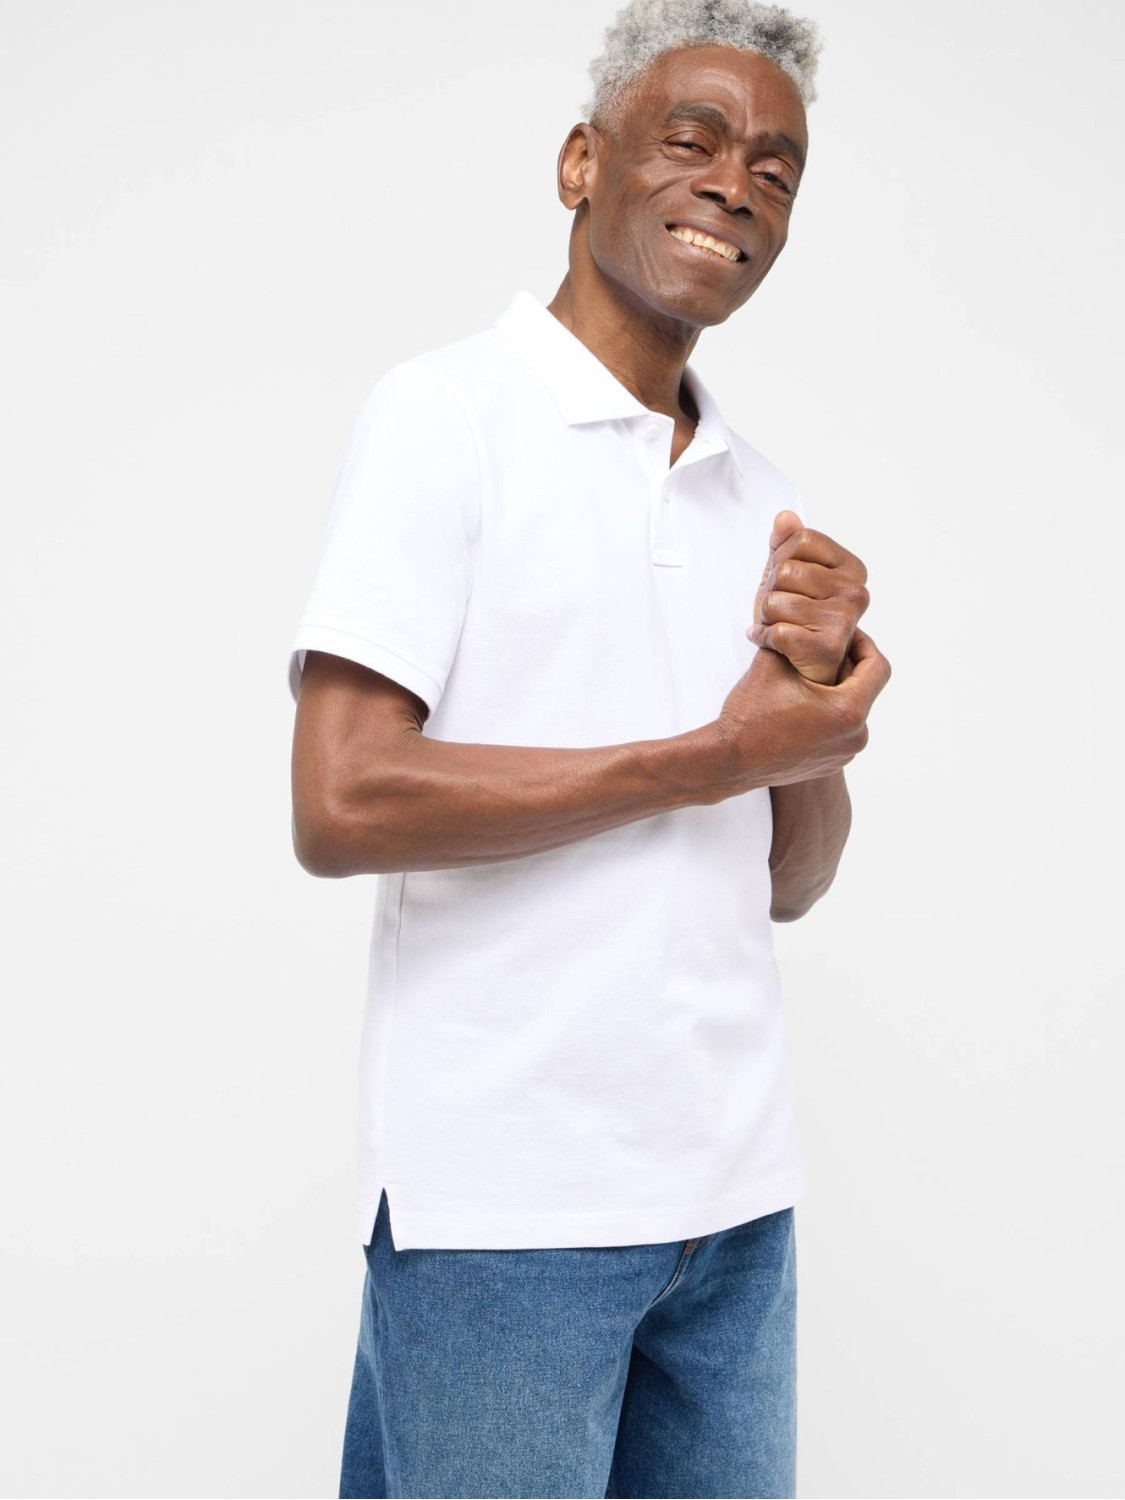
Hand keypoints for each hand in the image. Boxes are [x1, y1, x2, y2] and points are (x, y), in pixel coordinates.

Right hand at [712, 624, 891, 794]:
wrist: (729, 761)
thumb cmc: (750, 715)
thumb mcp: (774, 664)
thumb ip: (799, 638)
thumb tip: (807, 618)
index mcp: (848, 711)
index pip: (877, 667)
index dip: (864, 643)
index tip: (845, 634)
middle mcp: (855, 736)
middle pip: (863, 688)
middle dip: (844, 667)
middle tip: (819, 652)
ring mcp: (844, 754)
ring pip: (849, 709)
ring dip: (834, 691)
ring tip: (805, 680)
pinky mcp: (830, 763)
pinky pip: (838, 731)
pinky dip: (826, 714)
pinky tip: (798, 706)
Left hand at [747, 510, 870, 685]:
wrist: (795, 668)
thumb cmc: (795, 619)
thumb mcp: (787, 576)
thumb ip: (786, 544)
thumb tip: (784, 517)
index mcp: (852, 568)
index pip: (800, 539)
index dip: (781, 560)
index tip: (789, 584)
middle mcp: (856, 592)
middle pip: (785, 571)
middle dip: (772, 592)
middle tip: (783, 612)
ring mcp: (845, 619)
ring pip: (775, 601)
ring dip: (767, 617)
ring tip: (782, 627)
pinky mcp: (829, 646)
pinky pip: (777, 631)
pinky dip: (764, 639)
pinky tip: (772, 644)